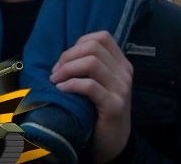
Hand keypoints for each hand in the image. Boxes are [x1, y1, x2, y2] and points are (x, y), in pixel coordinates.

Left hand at [49, 31, 132, 162]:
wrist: (113, 142)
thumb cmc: (99, 109)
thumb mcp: (99, 82)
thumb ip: (88, 65)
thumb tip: (62, 56)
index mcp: (121, 63)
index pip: (102, 37)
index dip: (79, 43)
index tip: (65, 59)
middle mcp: (124, 73)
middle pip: (93, 47)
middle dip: (69, 56)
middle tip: (56, 72)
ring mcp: (121, 89)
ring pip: (92, 63)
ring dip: (67, 69)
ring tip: (55, 80)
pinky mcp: (114, 106)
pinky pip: (90, 86)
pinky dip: (71, 84)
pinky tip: (62, 90)